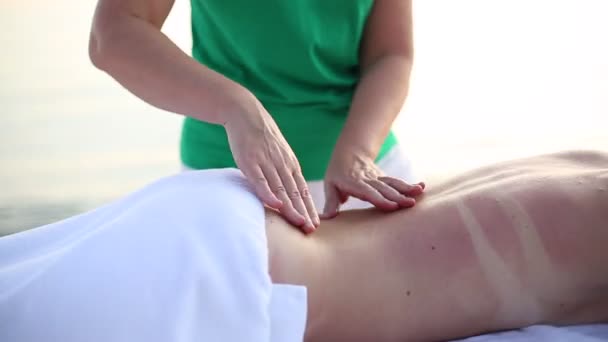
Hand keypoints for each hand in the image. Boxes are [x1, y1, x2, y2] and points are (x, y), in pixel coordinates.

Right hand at [224, 96, 318, 232]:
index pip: (302, 190)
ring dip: (291, 208)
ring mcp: (266, 163)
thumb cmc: (260, 134)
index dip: (308, 207)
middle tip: (312, 230)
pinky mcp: (250, 162)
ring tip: (300, 224)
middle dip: (304, 213)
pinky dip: (268, 193)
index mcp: (290, 164)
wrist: (245, 113)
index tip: (315, 223)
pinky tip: (276, 205)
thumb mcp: (277, 152)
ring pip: (281, 190)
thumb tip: (285, 189)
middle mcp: (282, 165)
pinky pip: (261, 180)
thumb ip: (282, 170)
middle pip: (295, 193)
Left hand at [321, 150, 424, 218]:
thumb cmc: (337, 174)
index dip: (380, 199)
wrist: (349, 153)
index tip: (392, 206)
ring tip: (419, 192)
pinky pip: (397, 181)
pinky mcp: (385, 178)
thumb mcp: (330, 186)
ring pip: (393, 183)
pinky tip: (421, 187)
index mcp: (354, 182)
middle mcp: (368, 179)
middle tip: (409, 204)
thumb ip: (331, 202)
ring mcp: (378, 177)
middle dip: (397, 196)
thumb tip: (326, 218)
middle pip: (384, 188)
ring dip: (406, 188)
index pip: (368, 192)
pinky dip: (409, 184)